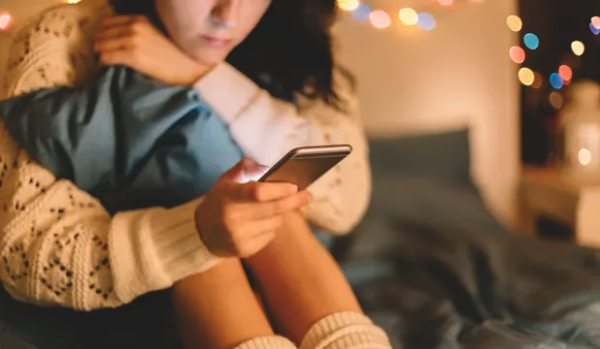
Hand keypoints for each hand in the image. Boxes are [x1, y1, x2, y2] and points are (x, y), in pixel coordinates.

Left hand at [94, 16, 208, 85]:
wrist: (191, 67)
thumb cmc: (178, 54)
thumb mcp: (157, 33)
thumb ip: (140, 31)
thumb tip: (122, 38)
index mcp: (140, 19)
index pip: (109, 22)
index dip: (103, 33)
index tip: (104, 43)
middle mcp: (135, 26)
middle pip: (102, 33)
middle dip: (99, 43)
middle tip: (101, 54)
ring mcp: (133, 40)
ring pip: (101, 45)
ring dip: (100, 53)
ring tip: (103, 61)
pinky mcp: (132, 56)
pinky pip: (106, 57)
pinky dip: (103, 63)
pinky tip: (106, 67)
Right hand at [195, 158, 309, 257]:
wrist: (201, 232)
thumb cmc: (220, 201)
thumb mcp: (226, 180)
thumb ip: (245, 168)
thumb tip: (269, 167)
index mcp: (227, 196)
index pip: (258, 193)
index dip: (279, 189)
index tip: (294, 186)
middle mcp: (232, 218)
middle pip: (273, 209)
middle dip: (293, 201)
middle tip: (307, 195)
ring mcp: (238, 237)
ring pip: (275, 222)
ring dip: (280, 213)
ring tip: (273, 208)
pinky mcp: (244, 250)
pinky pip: (270, 235)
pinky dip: (271, 227)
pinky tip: (261, 222)